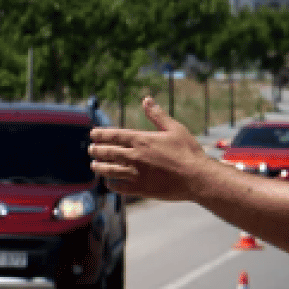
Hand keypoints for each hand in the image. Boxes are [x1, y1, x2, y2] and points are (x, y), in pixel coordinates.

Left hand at [88, 97, 210, 200]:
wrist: (197, 178)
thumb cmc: (188, 152)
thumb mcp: (175, 129)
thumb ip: (157, 116)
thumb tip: (146, 99)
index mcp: (141, 140)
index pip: (113, 135)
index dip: (100, 134)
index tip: (93, 134)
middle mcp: (134, 156)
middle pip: (107, 152)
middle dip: (96, 150)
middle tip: (91, 150)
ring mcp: (136, 174)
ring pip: (109, 170)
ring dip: (99, 167)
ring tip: (94, 166)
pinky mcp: (141, 188)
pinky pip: (119, 187)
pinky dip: (111, 184)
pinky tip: (109, 182)